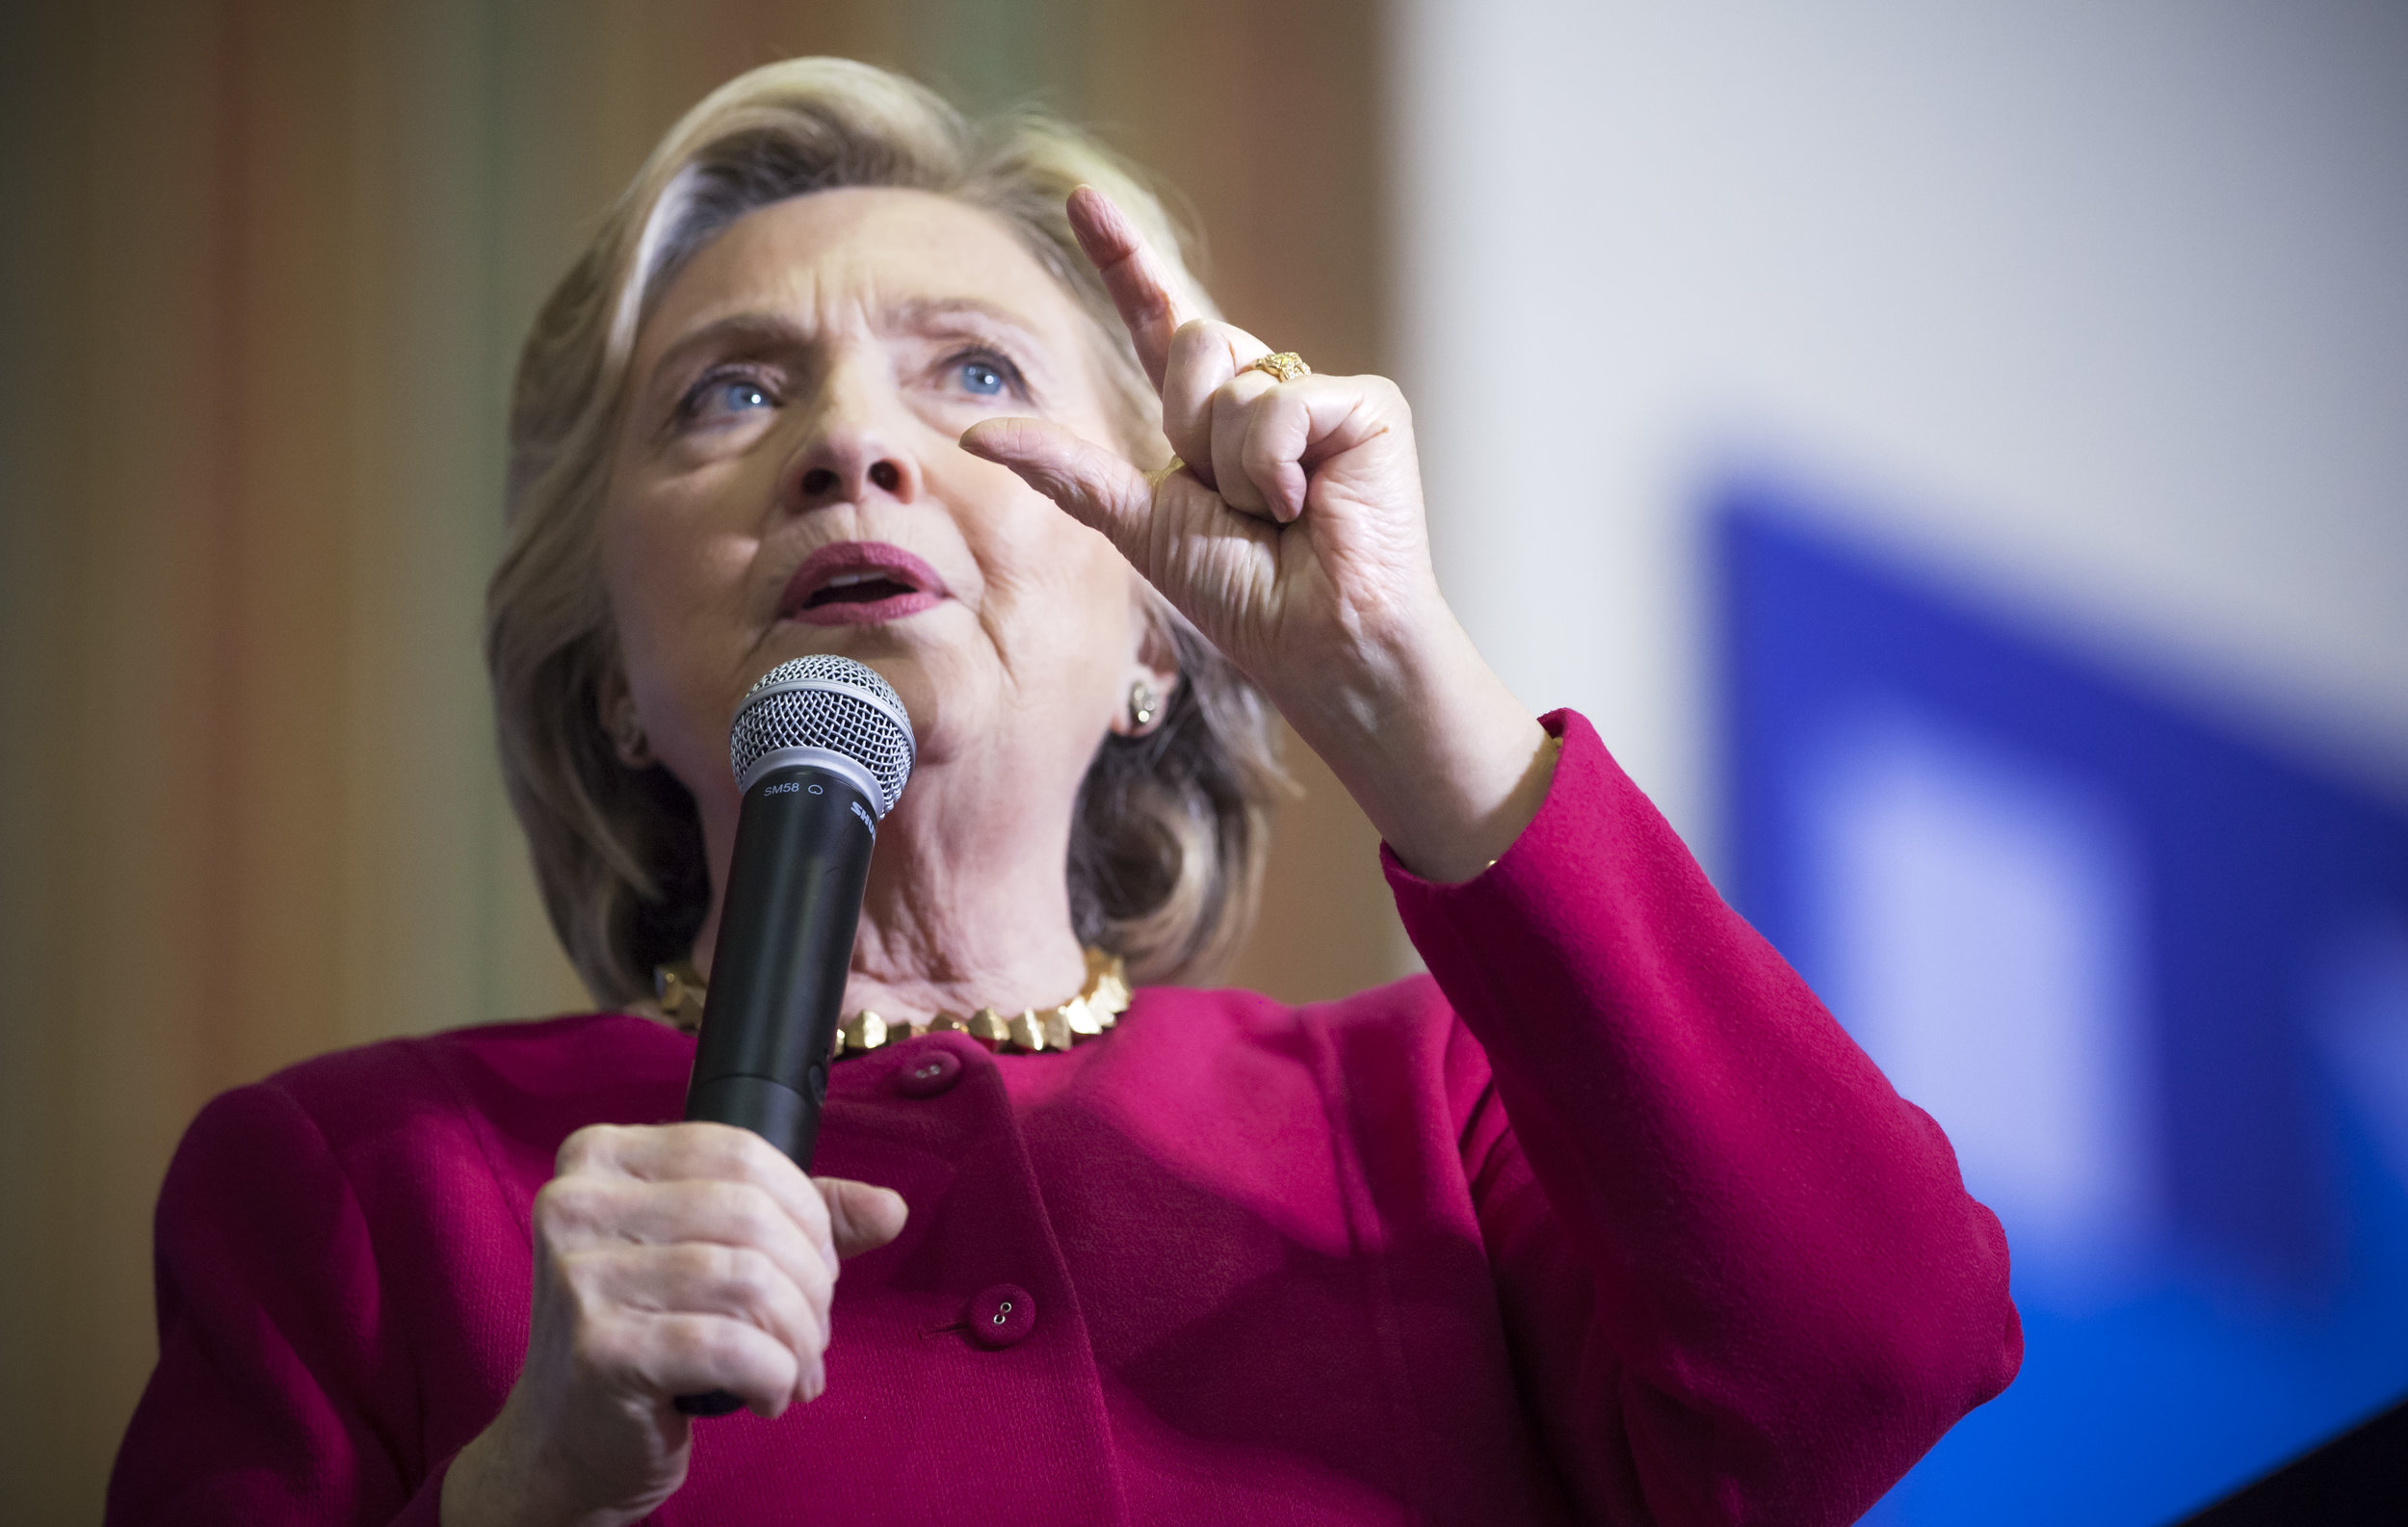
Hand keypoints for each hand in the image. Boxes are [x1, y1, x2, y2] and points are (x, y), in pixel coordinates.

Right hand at [441, 1123, 905, 1526]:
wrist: (564, 1443)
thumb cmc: (647, 1333)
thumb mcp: (714, 1255)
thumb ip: (800, 1222)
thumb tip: (891, 1208)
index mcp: (600, 1157)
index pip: (741, 1152)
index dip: (805, 1210)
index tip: (816, 1264)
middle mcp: (576, 1204)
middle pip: (751, 1215)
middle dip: (811, 1281)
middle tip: (812, 1330)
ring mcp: (579, 1276)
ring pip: (748, 1280)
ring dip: (799, 1335)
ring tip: (797, 1368)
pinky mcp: (598, 1350)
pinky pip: (730, 1346)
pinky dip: (774, 1375)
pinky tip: (768, 1397)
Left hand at [962, 187, 1552, 880]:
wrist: (1318, 642)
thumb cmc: (1241, 599)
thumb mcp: (1136, 524)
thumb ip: (1067, 470)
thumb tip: (978, 433)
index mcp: (1210, 419)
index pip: (1160, 323)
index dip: (1125, 262)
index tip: (1081, 200)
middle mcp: (1264, 393)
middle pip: (1193, 341)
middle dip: (1190, 429)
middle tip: (1234, 503)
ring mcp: (1319, 394)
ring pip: (1233, 375)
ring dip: (1234, 465)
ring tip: (1276, 516)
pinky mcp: (1367, 404)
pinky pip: (1283, 399)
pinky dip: (1275, 464)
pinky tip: (1308, 507)